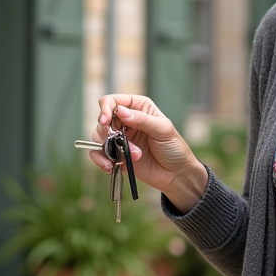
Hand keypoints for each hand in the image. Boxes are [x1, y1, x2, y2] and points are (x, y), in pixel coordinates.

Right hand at [91, 94, 207, 212]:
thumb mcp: (163, 130)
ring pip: (99, 136)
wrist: (176, 174)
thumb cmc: (174, 148)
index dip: (105, 109)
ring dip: (112, 148)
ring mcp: (120, 138)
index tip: (106, 121)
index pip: (113, 101)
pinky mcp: (117, 154)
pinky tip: (110, 166)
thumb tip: (120, 111)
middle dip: (109, 132)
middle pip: (102, 119)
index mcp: (139, 107)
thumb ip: (142, 120)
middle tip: (119, 142)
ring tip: (134, 156)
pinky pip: (99, 153)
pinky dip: (101, 159)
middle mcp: (127, 120)